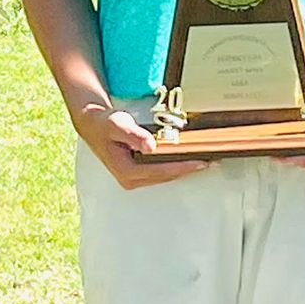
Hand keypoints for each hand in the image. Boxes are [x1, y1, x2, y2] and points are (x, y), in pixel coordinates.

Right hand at [75, 103, 208, 189]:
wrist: (94, 125)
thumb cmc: (104, 124)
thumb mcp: (117, 125)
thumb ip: (134, 135)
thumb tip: (150, 146)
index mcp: (126, 172)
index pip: (161, 171)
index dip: (182, 167)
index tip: (200, 162)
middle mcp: (131, 179)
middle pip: (167, 176)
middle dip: (188, 169)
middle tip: (211, 161)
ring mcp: (135, 177)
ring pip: (166, 175)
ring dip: (184, 168)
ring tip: (204, 160)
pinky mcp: (139, 173)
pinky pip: (162, 171)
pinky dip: (176, 165)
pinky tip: (187, 159)